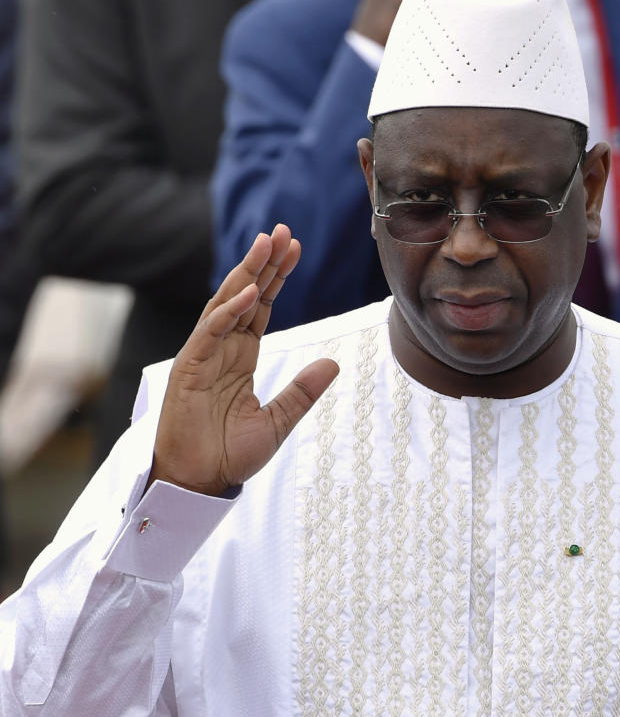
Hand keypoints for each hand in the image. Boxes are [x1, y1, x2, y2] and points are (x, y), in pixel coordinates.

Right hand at [150, 225, 338, 495]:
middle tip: (282, 231)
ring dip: (245, 273)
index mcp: (240, 356)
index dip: (276, 277)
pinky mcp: (188, 370)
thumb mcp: (277, 421)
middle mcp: (221, 349)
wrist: (197, 484)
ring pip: (225, 304)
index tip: (294, 249)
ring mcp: (202, 356)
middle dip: (262, 263)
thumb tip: (333, 362)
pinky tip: (249, 291)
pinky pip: (210, 333)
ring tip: (265, 244)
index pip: (260, 306)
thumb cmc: (228, 455)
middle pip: (244, 296)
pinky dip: (229, 311)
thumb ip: (302, 391)